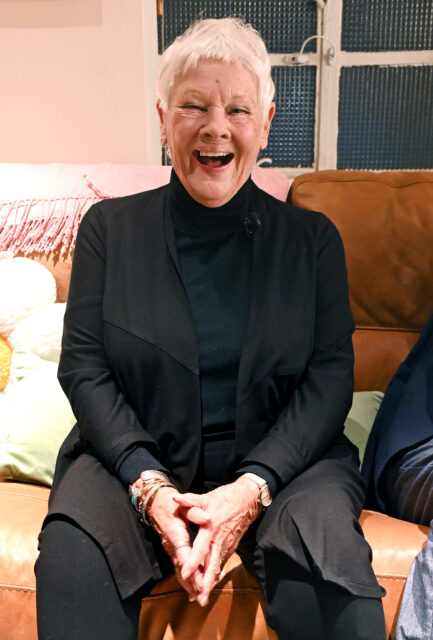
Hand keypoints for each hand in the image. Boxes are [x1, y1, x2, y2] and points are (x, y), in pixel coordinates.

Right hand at [148, 486, 209, 600]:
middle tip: (202, 594)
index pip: (183, 553)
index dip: (191, 567)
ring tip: (198, 596)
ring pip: (178, 569)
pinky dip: (184, 579)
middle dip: (191, 581)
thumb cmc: (171, 503)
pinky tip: (191, 588)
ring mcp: (170, 549)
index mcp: (175, 533)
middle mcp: (171, 544)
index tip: (199, 579)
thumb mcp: (183, 504)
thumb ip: (195, 511)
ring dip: (188, 583)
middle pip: (181, 566)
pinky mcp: (172, 550)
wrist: (156, 504)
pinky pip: (178, 567)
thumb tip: (208, 518)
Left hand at [173, 477, 260, 605]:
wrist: (248, 499)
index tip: (185, 574)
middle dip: (206, 584)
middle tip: (199, 600)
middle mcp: (219, 539)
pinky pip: (221, 563)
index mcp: (211, 528)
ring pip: (218, 567)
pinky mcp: (231, 546)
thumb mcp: (206, 497)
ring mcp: (227, 544)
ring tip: (202, 599)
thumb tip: (174, 498)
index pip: (201, 548)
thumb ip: (189, 500)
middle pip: (212, 565)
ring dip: (210, 583)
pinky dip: (215, 575)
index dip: (193, 562)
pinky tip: (209, 584)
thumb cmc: (225, 497)